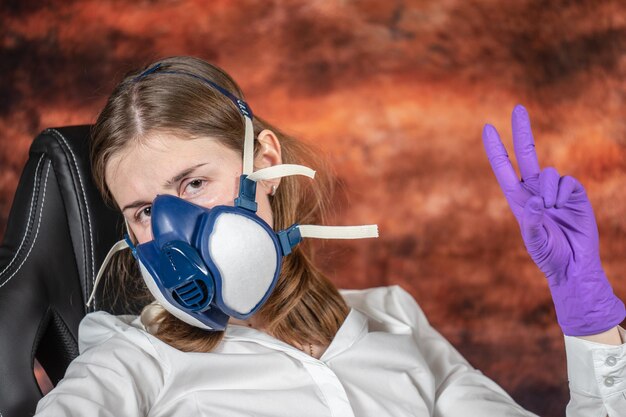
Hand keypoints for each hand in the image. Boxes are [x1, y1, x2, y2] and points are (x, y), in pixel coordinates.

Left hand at [481, 104, 623, 335]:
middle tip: (518, 107)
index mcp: (517, 199)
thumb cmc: (548, 256)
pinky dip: (565, 194)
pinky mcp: (575, 193)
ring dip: (549, 191)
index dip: (496, 149)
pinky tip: (565, 209)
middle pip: (526, 154)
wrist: (574, 265)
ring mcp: (554, 191)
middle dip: (522, 131)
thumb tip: (535, 199)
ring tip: (553, 212)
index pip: (504, 168)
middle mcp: (534, 191)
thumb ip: (532, 221)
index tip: (488, 128)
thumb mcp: (534, 240)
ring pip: (549, 172)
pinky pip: (568, 181)